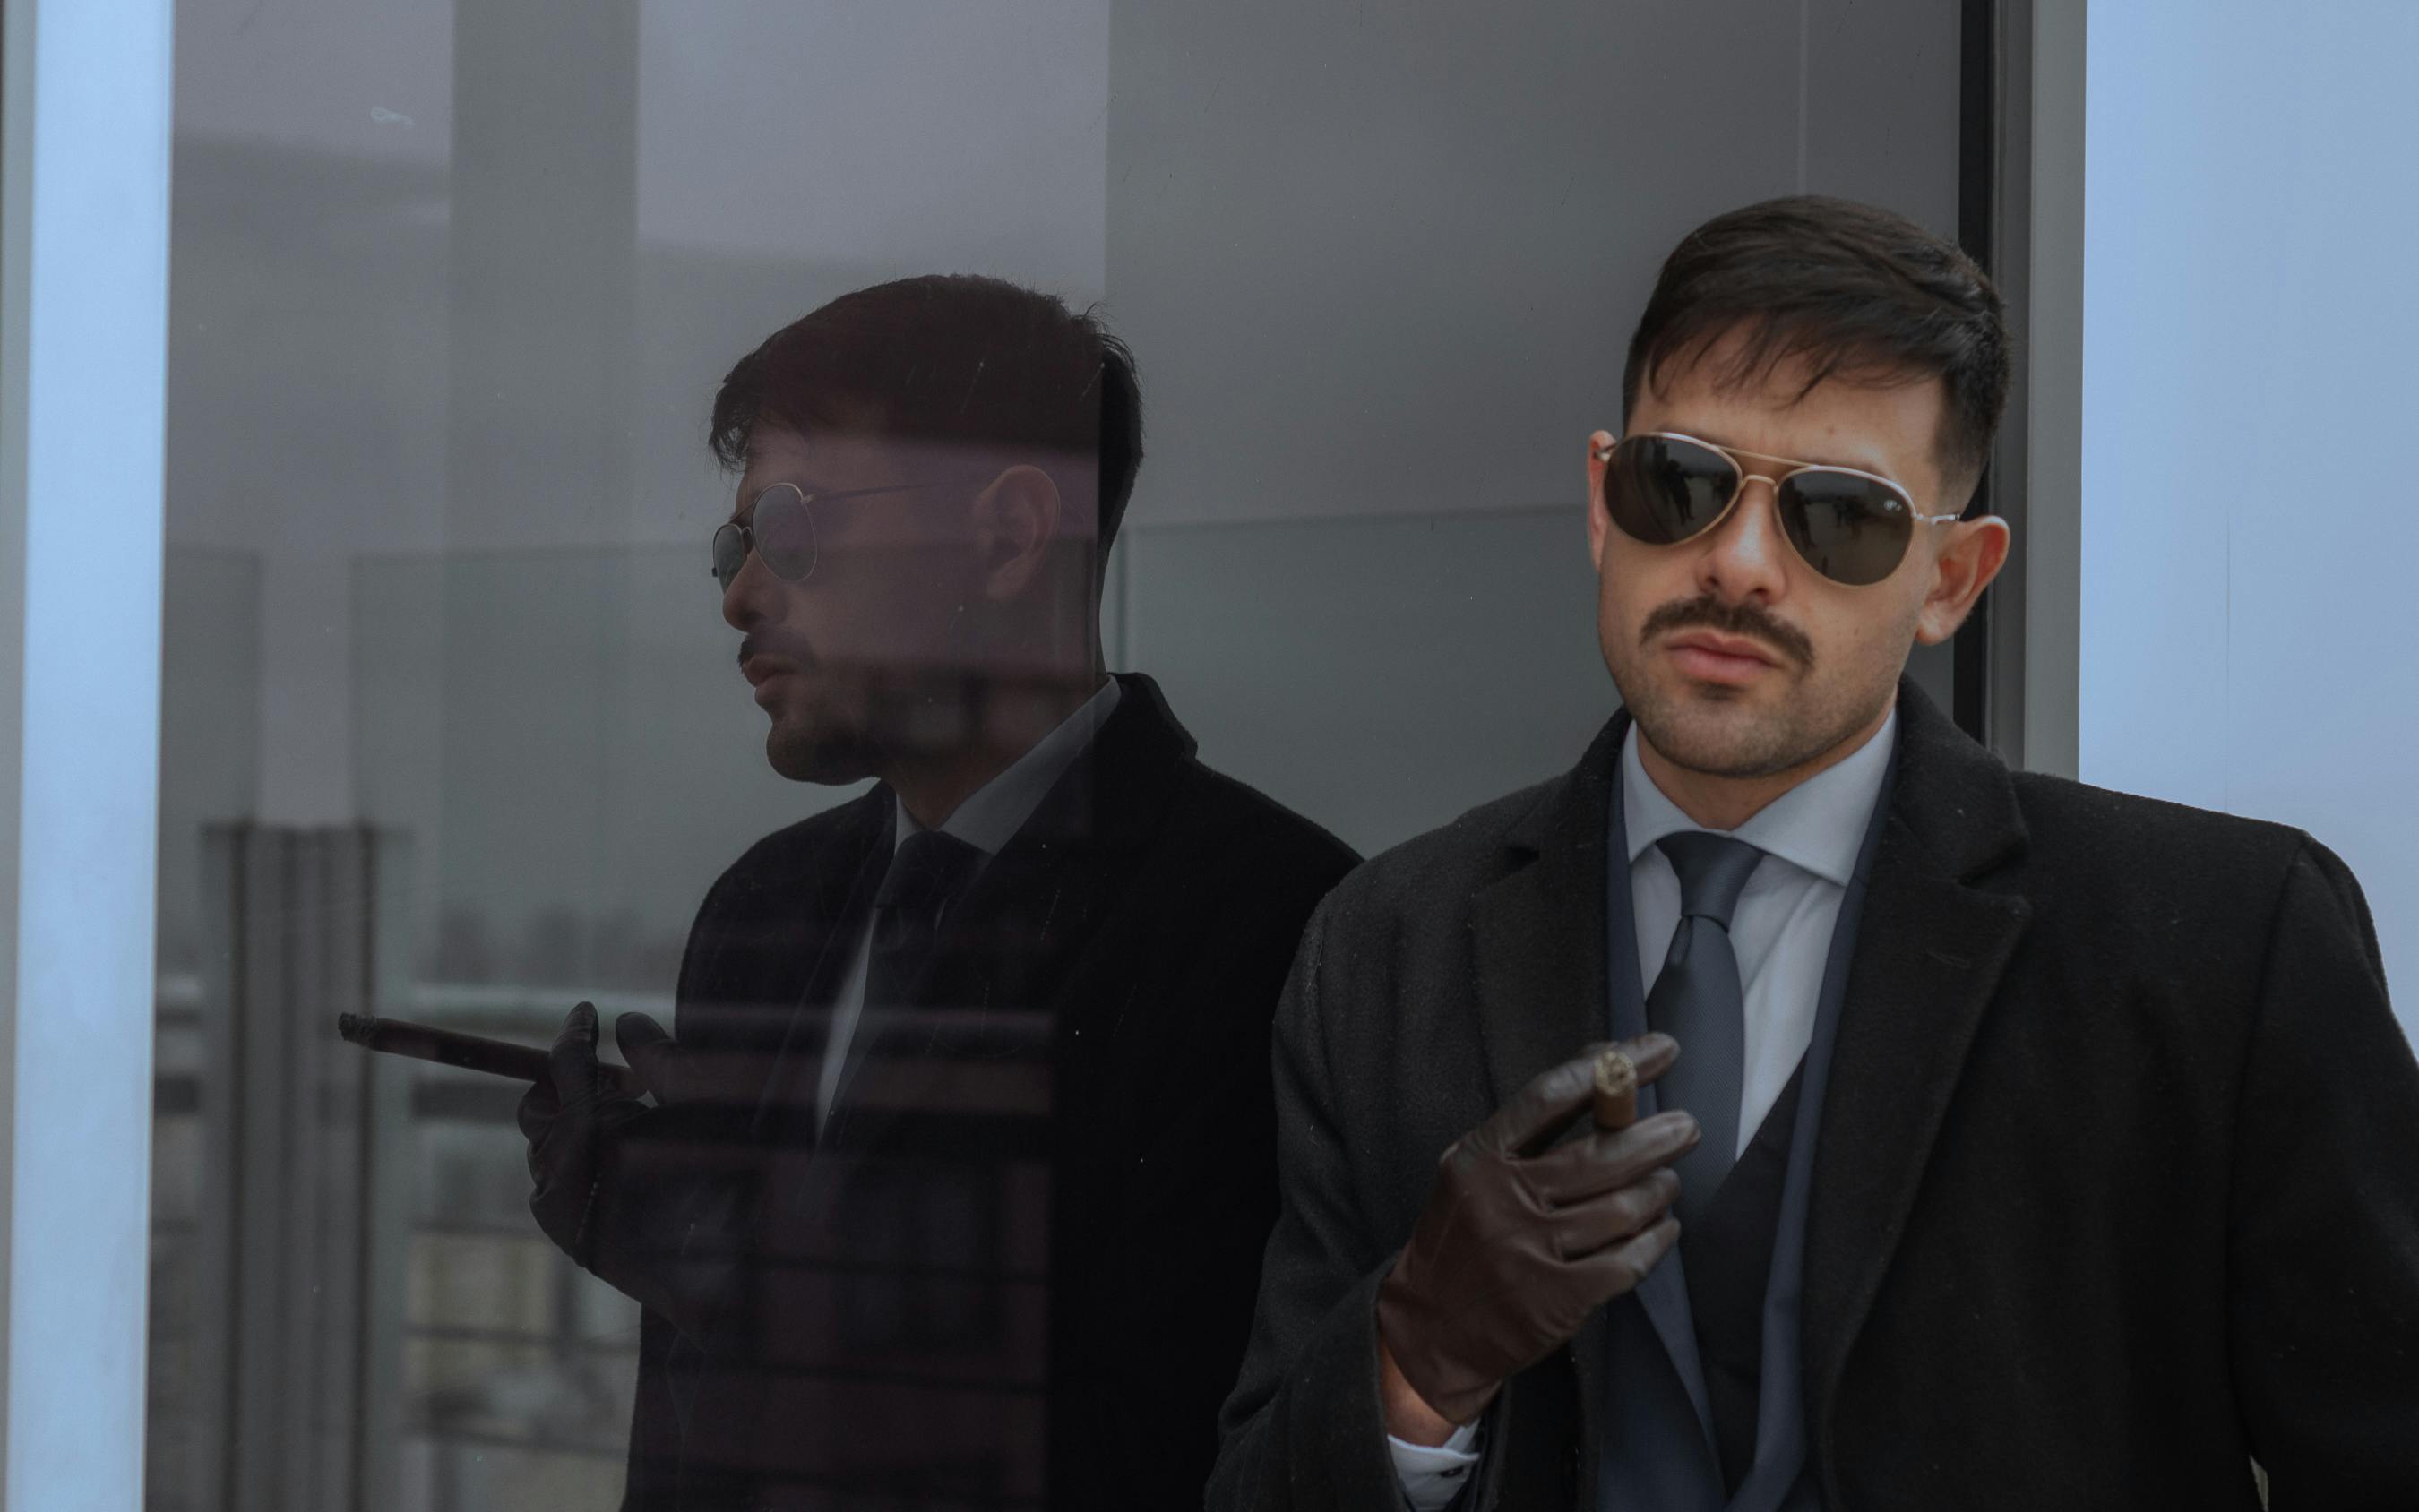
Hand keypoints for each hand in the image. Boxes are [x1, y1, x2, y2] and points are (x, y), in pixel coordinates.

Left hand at [518, 1003, 748, 1327]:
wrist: (728, 1279)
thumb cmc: (729, 1183)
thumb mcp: (707, 1107)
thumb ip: (662, 1060)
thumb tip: (626, 1024)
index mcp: (595, 1134)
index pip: (568, 1064)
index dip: (577, 1032)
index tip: (588, 1012)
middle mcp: (562, 1170)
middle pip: (539, 1103)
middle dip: (571, 1083)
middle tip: (625, 1082)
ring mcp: (555, 1204)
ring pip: (543, 1141)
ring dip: (575, 1122)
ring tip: (630, 1124)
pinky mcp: (559, 1228)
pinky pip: (551, 1177)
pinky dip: (576, 1159)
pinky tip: (621, 1164)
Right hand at [1374, 1034, 1696, 1427]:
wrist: (1428, 1330)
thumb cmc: (1462, 1238)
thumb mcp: (1473, 1173)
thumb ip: (1530, 1128)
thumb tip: (1604, 1062)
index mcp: (1479, 1158)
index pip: (1552, 1097)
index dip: (1612, 1068)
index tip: (1659, 1050)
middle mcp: (1502, 1201)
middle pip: (1600, 1155)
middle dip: (1657, 1137)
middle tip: (1686, 1128)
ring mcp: (1529, 1252)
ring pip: (1622, 1209)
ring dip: (1658, 1190)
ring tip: (1666, 1182)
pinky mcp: (1555, 1300)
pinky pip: (1627, 1261)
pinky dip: (1656, 1241)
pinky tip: (1663, 1230)